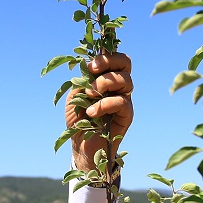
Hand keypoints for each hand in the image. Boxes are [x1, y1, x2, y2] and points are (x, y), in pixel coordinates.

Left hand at [68, 52, 132, 173]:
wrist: (80, 145)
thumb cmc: (78, 119)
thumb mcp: (75, 95)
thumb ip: (83, 80)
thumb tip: (90, 68)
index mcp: (107, 78)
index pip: (116, 58)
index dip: (105, 57)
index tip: (89, 66)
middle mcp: (119, 86)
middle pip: (126, 63)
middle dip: (108, 62)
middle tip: (92, 71)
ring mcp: (124, 99)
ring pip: (125, 80)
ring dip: (104, 83)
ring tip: (89, 95)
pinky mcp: (127, 115)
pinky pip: (122, 102)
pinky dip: (105, 104)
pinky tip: (91, 112)